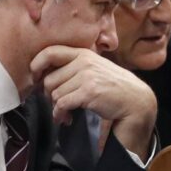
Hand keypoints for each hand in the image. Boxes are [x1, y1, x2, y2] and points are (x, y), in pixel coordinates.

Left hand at [31, 45, 156, 158]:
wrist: (134, 100)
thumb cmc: (113, 86)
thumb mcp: (94, 68)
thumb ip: (74, 67)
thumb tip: (45, 76)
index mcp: (83, 53)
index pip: (50, 52)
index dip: (37, 65)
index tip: (36, 78)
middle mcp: (84, 62)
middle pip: (50, 78)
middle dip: (49, 95)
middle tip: (56, 103)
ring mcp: (86, 76)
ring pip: (55, 93)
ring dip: (56, 107)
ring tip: (64, 113)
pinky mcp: (88, 92)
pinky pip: (62, 104)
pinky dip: (60, 114)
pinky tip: (66, 118)